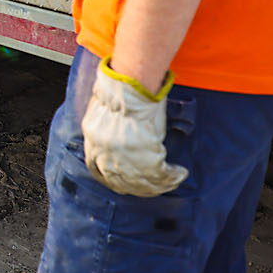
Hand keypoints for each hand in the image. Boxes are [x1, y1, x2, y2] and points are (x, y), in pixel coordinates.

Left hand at [81, 59, 188, 196]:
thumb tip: (127, 149)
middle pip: (121, 182)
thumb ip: (113, 137)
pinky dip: (171, 177)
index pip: (96, 170)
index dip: (111, 179)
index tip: (123, 183)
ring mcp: (122, 158)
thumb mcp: (108, 116)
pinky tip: (180, 173)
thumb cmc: (123, 92)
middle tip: (153, 186)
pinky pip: (160, 175)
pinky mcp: (143, 158)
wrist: (131, 86)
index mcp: (92, 142)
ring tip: (171, 180)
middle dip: (138, 187)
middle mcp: (104, 154)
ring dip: (158, 185)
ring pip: (141, 182)